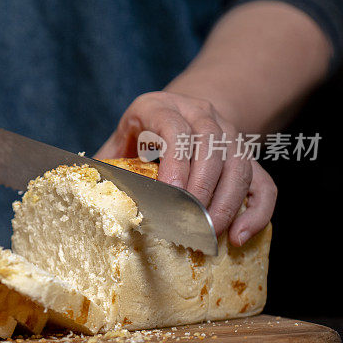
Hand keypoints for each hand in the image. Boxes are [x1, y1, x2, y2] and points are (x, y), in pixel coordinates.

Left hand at [95, 91, 276, 245]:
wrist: (180, 111)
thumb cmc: (139, 135)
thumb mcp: (118, 140)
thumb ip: (104, 163)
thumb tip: (80, 195)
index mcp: (161, 107)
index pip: (175, 130)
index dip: (176, 164)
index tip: (171, 197)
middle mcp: (200, 113)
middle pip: (211, 149)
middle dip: (201, 191)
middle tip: (189, 225)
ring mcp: (228, 132)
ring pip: (239, 165)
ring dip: (226, 204)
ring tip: (209, 235)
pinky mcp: (247, 154)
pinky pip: (262, 182)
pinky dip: (255, 210)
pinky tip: (239, 235)